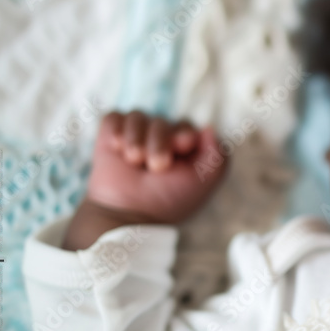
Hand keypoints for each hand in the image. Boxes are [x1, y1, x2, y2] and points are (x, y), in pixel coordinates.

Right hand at [83, 111, 227, 224]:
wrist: (129, 214)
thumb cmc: (169, 200)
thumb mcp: (204, 181)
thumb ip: (218, 155)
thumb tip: (208, 127)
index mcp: (184, 146)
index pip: (186, 124)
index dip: (183, 135)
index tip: (181, 149)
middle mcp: (160, 138)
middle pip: (162, 121)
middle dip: (159, 143)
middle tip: (156, 167)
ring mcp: (135, 136)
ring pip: (137, 116)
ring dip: (136, 140)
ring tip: (135, 161)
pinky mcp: (110, 136)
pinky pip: (114, 117)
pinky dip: (117, 132)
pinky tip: (118, 150)